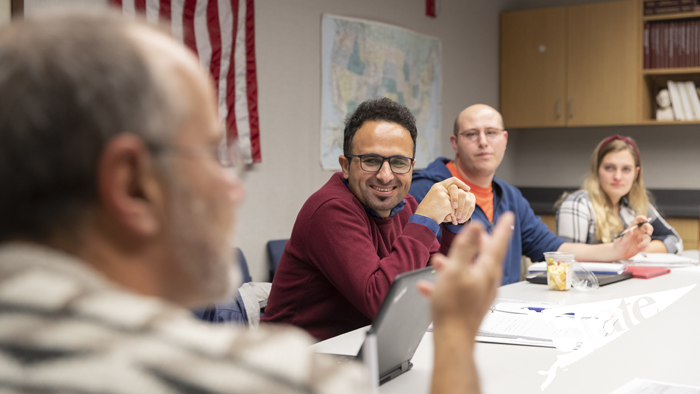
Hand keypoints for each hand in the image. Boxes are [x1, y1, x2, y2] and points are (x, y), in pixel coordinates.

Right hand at [414, 177, 475, 224]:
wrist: (422, 219)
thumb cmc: (429, 211)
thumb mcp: (435, 199)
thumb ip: (445, 195)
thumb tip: (462, 195)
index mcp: (437, 186)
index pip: (453, 180)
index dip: (461, 184)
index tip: (468, 189)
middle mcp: (440, 189)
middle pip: (458, 191)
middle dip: (461, 201)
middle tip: (461, 209)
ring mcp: (443, 196)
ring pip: (456, 203)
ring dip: (455, 212)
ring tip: (452, 218)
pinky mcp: (446, 204)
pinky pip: (454, 211)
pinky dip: (453, 217)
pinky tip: (447, 220)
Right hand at [418, 212, 513, 333]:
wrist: (452, 340)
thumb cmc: (453, 308)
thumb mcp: (455, 270)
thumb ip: (465, 247)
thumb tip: (475, 226)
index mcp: (487, 270)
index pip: (498, 243)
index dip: (502, 227)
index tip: (509, 216)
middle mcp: (487, 281)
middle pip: (486, 256)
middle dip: (479, 243)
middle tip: (477, 232)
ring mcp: (480, 294)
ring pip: (470, 271)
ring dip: (456, 263)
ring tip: (440, 261)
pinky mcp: (471, 305)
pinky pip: (459, 287)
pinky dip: (446, 283)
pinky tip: (430, 286)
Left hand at [613, 215, 652, 258]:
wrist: (620, 254)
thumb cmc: (619, 245)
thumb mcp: (621, 240)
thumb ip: (627, 235)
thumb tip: (631, 230)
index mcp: (632, 228)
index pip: (637, 221)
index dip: (641, 218)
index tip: (645, 219)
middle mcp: (637, 232)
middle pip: (646, 227)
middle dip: (649, 228)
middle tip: (649, 233)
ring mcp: (641, 238)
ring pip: (648, 238)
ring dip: (645, 243)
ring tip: (638, 247)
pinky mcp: (643, 245)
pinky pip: (647, 245)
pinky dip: (645, 248)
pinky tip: (640, 249)